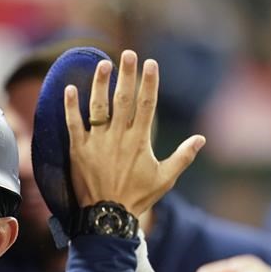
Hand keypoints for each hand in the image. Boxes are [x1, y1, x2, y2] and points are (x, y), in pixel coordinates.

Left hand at [64, 49, 204, 215]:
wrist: (107, 217)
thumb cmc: (137, 198)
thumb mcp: (166, 179)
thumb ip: (183, 157)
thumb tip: (201, 139)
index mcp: (140, 141)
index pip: (146, 105)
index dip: (149, 83)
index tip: (151, 63)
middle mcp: (118, 137)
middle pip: (123, 99)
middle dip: (127, 75)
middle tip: (128, 54)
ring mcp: (97, 142)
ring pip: (98, 107)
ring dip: (100, 84)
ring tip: (103, 64)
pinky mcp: (78, 150)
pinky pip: (73, 125)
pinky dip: (70, 107)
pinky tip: (69, 88)